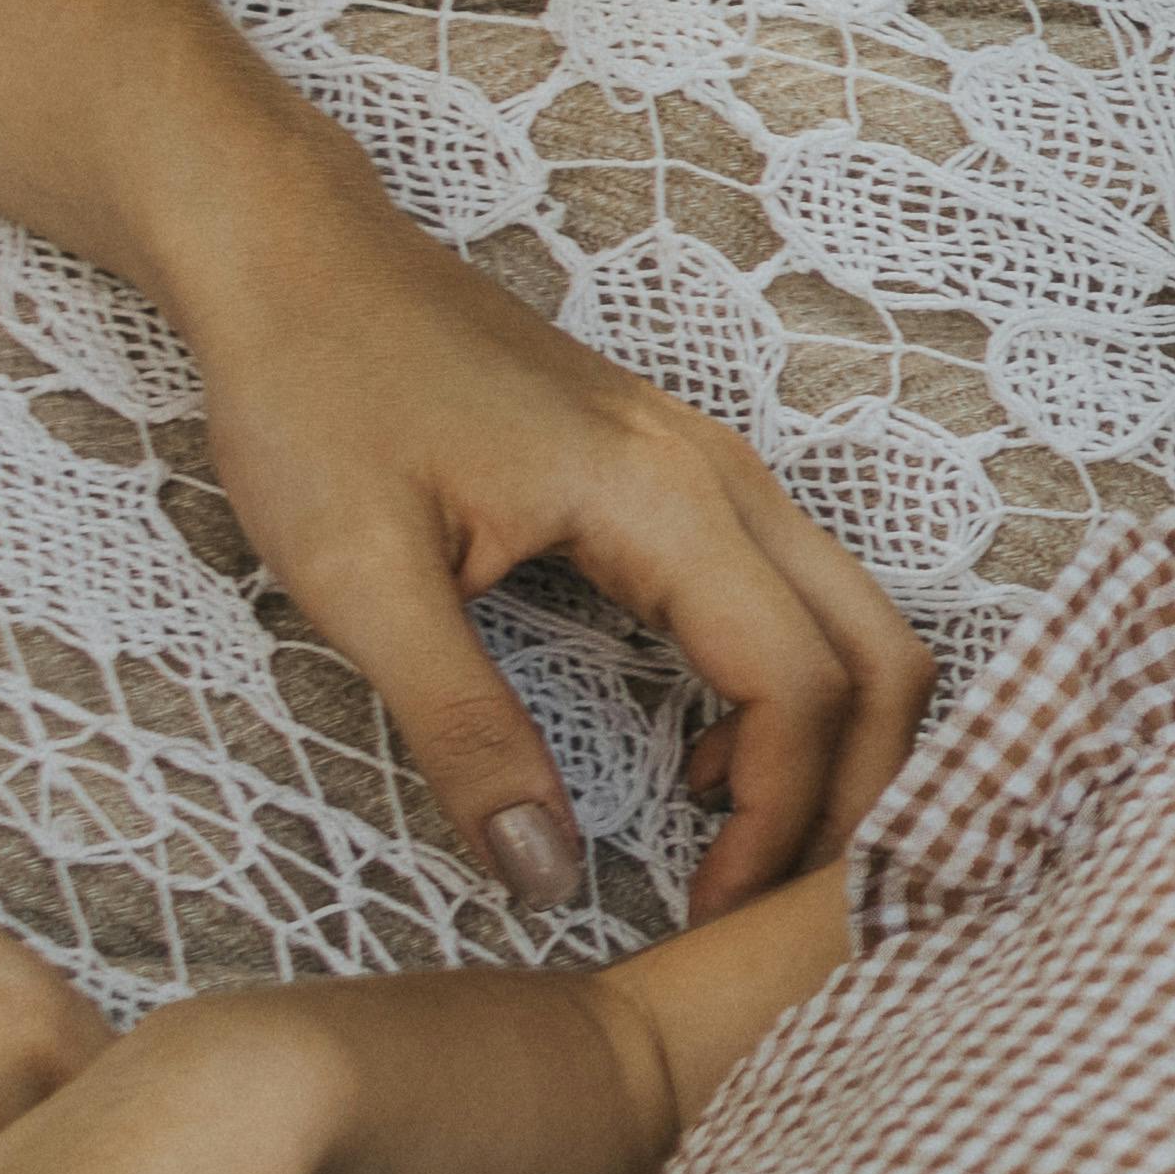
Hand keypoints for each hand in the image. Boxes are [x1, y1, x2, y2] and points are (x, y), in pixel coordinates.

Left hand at [181, 215, 935, 920]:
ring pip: (855, 624)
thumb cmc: (314, 394)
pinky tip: (698, 763)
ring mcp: (716, 469)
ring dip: (835, 748)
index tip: (704, 917)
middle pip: (880, 654)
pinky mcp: (686, 478)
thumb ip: (463, 735)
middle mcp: (725, 478)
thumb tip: (547, 883)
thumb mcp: (359, 581)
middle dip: (858, 796)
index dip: (779, 822)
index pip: (798, 687)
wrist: (294, 256)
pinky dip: (798, 697)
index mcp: (664, 501)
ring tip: (740, 854)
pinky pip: (802, 599)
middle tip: (765, 912)